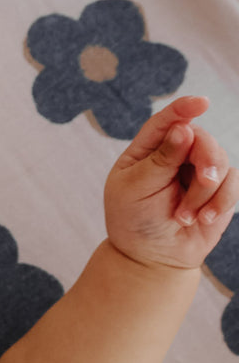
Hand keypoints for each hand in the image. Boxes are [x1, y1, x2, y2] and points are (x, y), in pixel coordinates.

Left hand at [104, 95, 238, 270]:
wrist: (151, 259)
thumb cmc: (134, 223)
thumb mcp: (136, 190)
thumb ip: (159, 159)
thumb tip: (183, 128)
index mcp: (146, 152)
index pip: (166, 122)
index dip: (184, 109)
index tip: (200, 104)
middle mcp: (175, 155)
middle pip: (201, 137)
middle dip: (205, 157)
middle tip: (204, 179)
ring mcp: (199, 170)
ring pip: (219, 160)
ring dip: (204, 191)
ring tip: (183, 216)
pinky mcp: (219, 189)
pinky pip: (233, 182)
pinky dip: (219, 201)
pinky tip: (201, 219)